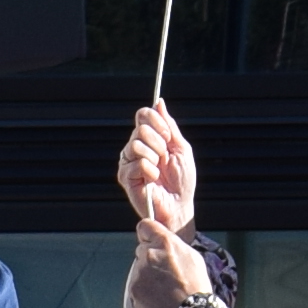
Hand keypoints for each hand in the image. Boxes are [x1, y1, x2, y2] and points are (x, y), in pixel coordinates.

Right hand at [116, 101, 200, 247]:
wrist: (180, 205)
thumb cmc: (182, 180)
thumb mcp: (180, 148)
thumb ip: (169, 126)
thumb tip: (159, 102)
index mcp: (149, 138)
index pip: (143, 115)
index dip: (156, 121)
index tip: (169, 136)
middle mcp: (135, 147)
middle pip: (140, 129)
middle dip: (159, 143)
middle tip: (165, 158)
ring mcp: (128, 162)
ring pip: (136, 145)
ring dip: (155, 157)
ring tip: (159, 170)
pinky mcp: (125, 177)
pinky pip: (137, 163)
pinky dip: (151, 171)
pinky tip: (153, 180)